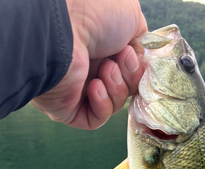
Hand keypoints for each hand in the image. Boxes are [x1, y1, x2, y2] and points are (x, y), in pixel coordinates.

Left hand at [32, 0, 146, 128]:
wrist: (63, 29)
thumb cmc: (93, 14)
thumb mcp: (131, 16)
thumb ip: (141, 39)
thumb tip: (140, 56)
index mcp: (102, 47)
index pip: (130, 70)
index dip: (137, 67)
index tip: (133, 54)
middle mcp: (88, 67)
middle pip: (125, 87)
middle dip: (129, 76)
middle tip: (119, 59)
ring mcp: (77, 90)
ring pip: (114, 103)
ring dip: (116, 87)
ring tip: (105, 69)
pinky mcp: (68, 110)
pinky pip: (96, 119)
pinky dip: (102, 105)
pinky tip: (94, 87)